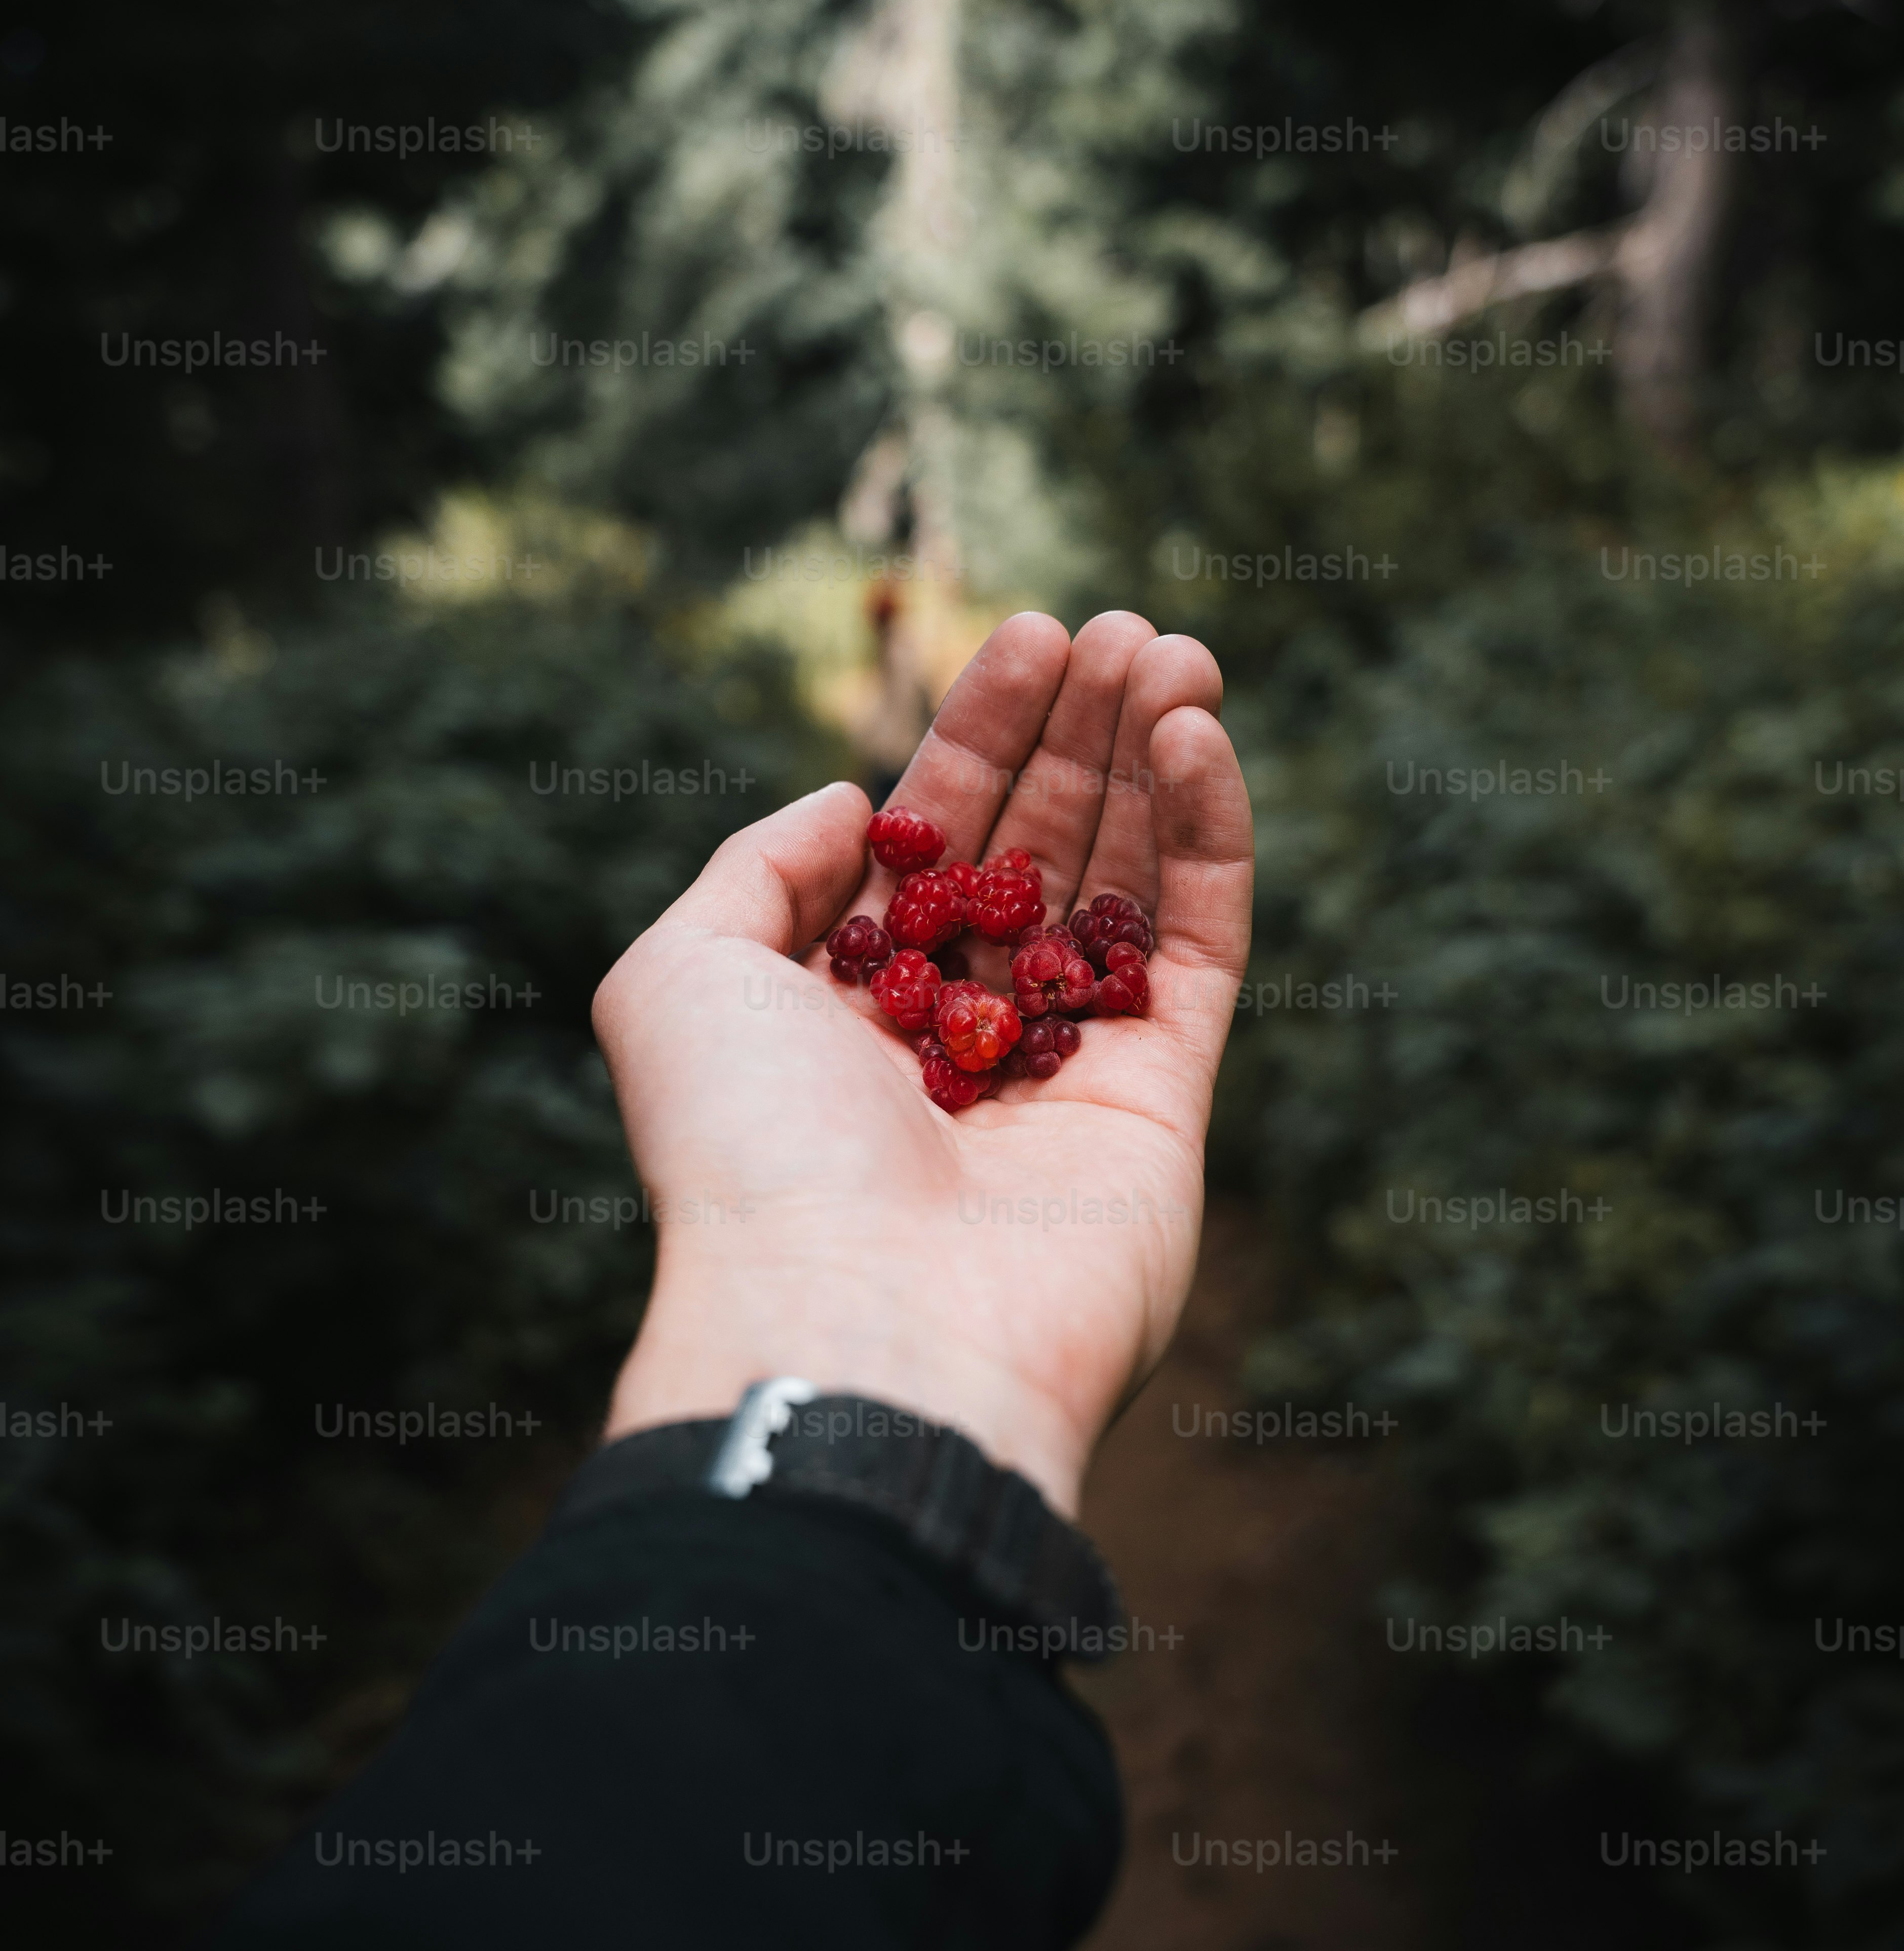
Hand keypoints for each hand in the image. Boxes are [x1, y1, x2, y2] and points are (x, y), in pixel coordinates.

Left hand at [589, 611, 1254, 1515]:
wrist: (857, 1321)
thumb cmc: (748, 1152)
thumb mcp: (678, 976)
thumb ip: (758, 869)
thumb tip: (858, 806)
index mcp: (847, 1002)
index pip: (933, 832)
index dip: (983, 730)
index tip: (1032, 634)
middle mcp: (959, 1030)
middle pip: (1040, 845)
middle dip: (1082, 731)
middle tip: (1127, 628)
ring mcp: (1066, 1067)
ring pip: (1126, 883)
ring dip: (1154, 761)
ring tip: (1176, 655)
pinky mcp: (1161, 1102)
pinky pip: (1199, 949)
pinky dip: (1208, 841)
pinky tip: (1198, 741)